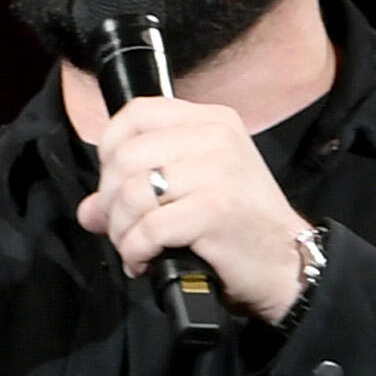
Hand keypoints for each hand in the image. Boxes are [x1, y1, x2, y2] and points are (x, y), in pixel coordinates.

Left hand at [76, 95, 314, 322]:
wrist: (287, 263)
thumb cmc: (239, 225)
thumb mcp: (193, 191)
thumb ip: (137, 189)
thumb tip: (88, 210)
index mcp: (211, 121)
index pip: (137, 113)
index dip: (109, 148)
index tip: (112, 183)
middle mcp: (216, 137)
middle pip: (125, 156)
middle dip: (109, 201)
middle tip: (120, 227)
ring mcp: (218, 171)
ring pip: (131, 193)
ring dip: (121, 230)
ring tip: (133, 248)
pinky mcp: (215, 208)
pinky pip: (149, 228)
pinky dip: (135, 250)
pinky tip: (144, 261)